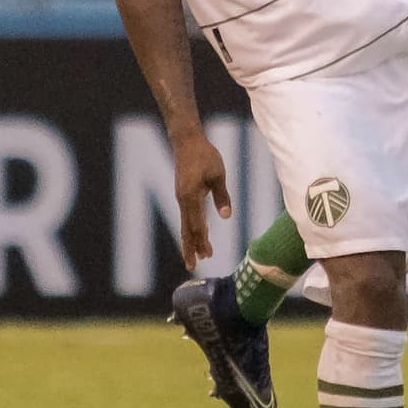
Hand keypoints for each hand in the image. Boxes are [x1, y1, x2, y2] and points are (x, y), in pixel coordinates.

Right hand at [173, 131, 231, 267]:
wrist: (187, 141)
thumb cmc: (205, 155)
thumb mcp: (217, 174)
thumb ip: (222, 196)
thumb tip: (226, 216)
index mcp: (190, 196)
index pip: (197, 223)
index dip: (202, 240)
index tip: (207, 254)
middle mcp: (182, 200)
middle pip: (186, 229)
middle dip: (191, 248)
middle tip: (194, 266)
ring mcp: (181, 198)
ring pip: (185, 225)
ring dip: (191, 241)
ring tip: (196, 258)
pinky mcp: (182, 194)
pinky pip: (186, 217)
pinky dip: (190, 229)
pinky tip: (196, 235)